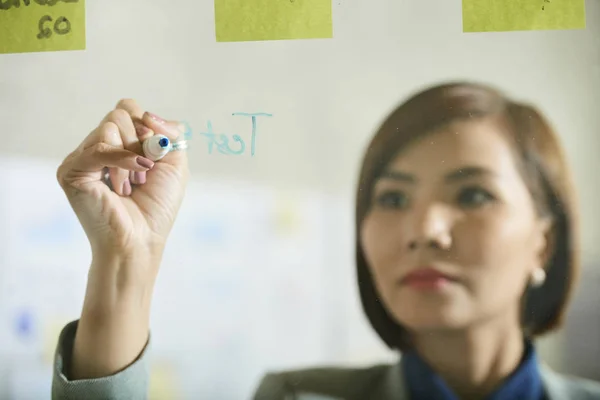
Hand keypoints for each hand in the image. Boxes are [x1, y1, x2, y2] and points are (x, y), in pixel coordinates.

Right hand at [57, 99, 188, 265]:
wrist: (141, 239)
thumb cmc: (156, 207)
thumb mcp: (175, 163)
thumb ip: (170, 132)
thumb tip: (148, 114)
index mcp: (118, 143)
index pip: (128, 109)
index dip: (148, 125)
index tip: (156, 154)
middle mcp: (98, 146)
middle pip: (120, 114)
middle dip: (141, 143)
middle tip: (144, 174)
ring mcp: (82, 157)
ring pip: (110, 126)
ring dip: (131, 157)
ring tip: (131, 185)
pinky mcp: (72, 170)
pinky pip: (99, 148)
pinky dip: (122, 159)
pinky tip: (132, 177)